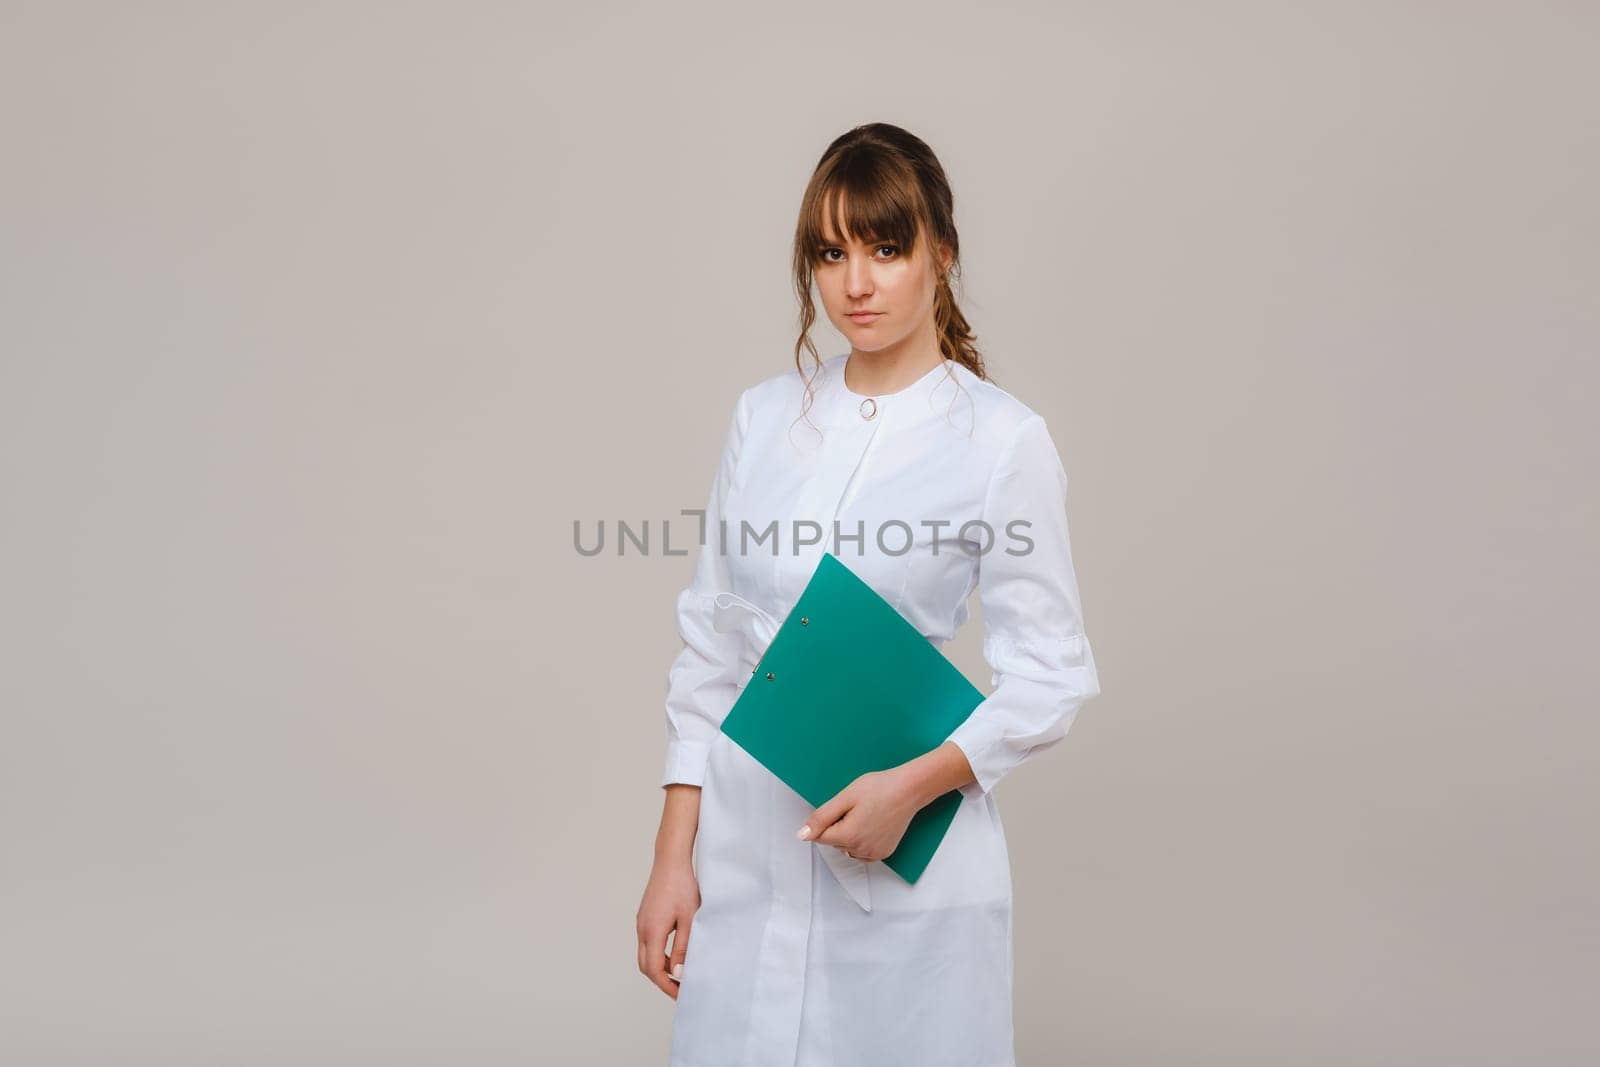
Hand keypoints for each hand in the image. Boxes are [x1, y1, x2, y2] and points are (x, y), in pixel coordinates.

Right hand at [637, 857, 698, 999]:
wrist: (670, 861)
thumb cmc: (683, 886)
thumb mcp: (689, 919)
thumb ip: (683, 947)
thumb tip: (678, 972)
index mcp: (652, 931)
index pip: (654, 969)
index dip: (667, 985)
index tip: (681, 994)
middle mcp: (642, 929)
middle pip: (645, 965)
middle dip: (661, 980)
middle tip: (680, 989)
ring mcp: (641, 922)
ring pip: (645, 954)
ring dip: (659, 967)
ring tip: (679, 973)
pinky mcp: (644, 916)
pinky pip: (647, 943)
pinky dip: (658, 954)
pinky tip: (674, 954)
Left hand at [797, 768, 919, 861]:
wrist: (909, 789)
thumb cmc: (880, 788)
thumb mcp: (845, 797)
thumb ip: (821, 818)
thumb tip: (803, 835)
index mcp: (849, 836)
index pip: (820, 836)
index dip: (827, 820)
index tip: (842, 807)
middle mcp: (861, 849)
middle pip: (834, 843)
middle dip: (839, 826)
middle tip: (856, 808)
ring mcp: (874, 853)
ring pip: (847, 849)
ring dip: (850, 836)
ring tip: (866, 815)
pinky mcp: (884, 853)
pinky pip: (862, 853)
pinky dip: (862, 842)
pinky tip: (872, 825)